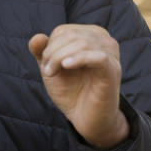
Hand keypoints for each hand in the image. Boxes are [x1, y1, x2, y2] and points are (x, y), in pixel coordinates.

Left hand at [28, 24, 129, 148]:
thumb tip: (37, 37)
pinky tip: (66, 66)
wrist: (86, 119)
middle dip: (52, 53)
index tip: (46, 67)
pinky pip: (98, 56)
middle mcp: (103, 40)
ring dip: (59, 58)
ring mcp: (110, 54)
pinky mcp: (113, 70)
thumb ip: (42, 52)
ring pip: (82, 43)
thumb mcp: (52, 69)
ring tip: (52, 74)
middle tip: (47, 72)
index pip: (63, 31)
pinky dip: (79, 58)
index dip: (49, 47)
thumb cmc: (72, 91)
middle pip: (71, 35)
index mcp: (89, 35)